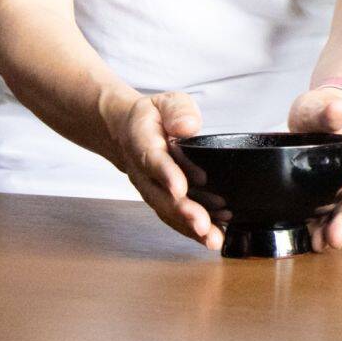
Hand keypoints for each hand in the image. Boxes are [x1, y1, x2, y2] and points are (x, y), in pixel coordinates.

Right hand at [98, 87, 221, 249]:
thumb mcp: (166, 102)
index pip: (152, 159)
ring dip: (189, 227)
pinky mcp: (162, 200)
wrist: (128, 131)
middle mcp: (142, 171)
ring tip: (213, 238)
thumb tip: (188, 126)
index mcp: (141, 141)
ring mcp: (151, 189)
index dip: (165, 174)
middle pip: (159, 194)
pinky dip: (192, 230)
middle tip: (203, 224)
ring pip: (167, 211)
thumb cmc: (154, 116)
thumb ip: (177, 111)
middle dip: (182, 211)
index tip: (180, 188)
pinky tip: (214, 238)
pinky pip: (175, 217)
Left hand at [288, 87, 341, 250]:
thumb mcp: (327, 105)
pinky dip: (319, 227)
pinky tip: (310, 239)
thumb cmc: (325, 107)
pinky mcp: (324, 190)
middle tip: (334, 240)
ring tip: (320, 245)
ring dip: (332, 229)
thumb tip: (337, 109)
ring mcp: (339, 183)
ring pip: (340, 211)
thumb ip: (332, 109)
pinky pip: (325, 212)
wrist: (320, 111)